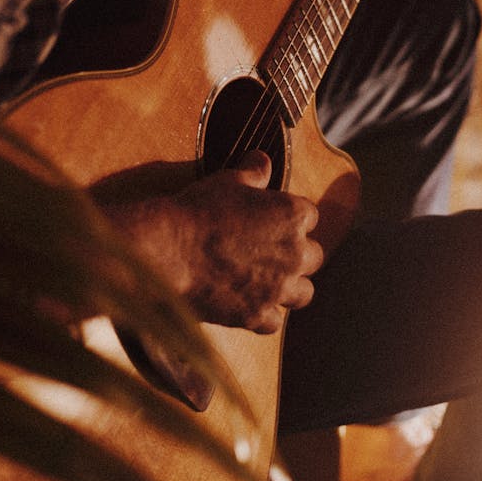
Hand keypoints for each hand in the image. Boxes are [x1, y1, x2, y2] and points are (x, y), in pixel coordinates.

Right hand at [94, 150, 322, 332]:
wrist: (168, 251)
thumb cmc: (197, 210)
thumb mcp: (227, 181)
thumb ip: (253, 172)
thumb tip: (262, 160)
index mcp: (293, 214)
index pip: (310, 217)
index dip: (290, 219)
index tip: (272, 222)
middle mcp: (295, 252)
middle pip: (313, 256)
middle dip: (296, 254)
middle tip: (270, 252)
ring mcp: (279, 287)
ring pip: (303, 293)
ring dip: (289, 287)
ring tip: (267, 282)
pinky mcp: (257, 315)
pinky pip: (274, 321)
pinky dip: (263, 315)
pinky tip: (247, 305)